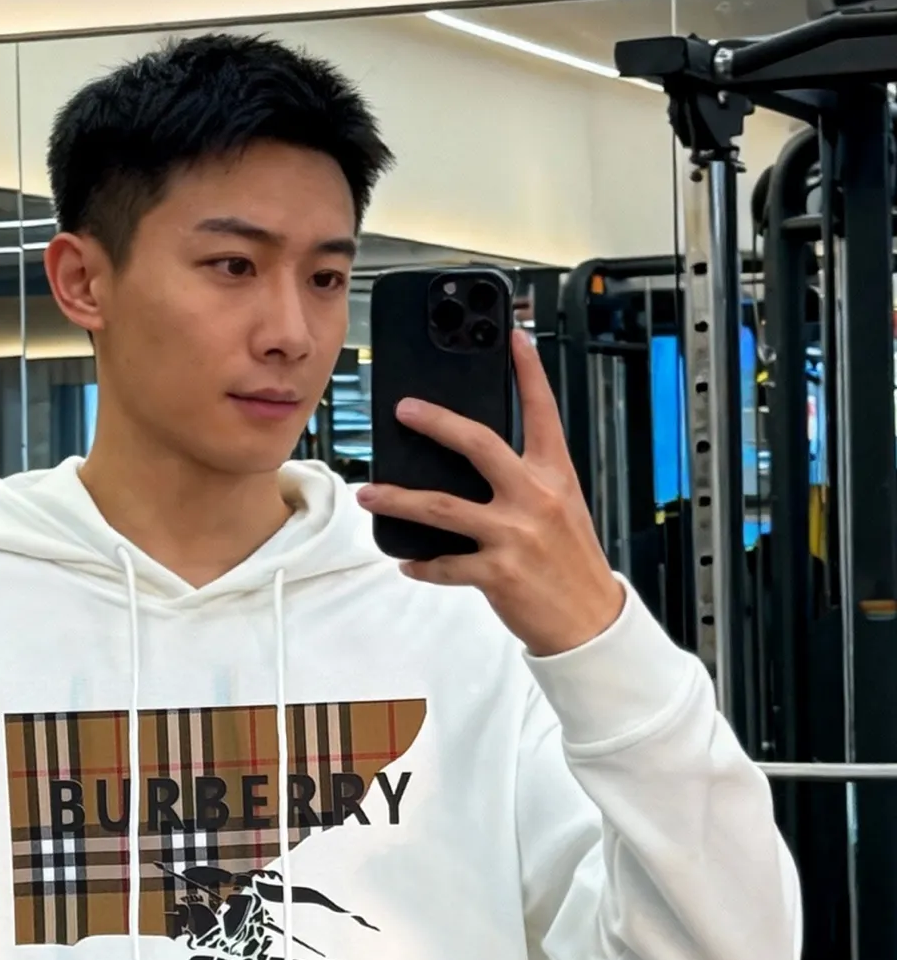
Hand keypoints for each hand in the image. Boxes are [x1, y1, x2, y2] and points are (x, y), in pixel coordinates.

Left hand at [356, 328, 625, 656]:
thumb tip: (477, 463)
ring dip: (398, 498)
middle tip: (404, 409)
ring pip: (441, 506)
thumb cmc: (572, 564)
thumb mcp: (562, 509)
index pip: (543, 412)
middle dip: (435, 422)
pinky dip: (421, 563)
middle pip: (477, 444)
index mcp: (556, 475)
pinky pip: (444, 563)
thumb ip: (527, 481)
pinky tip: (406, 560)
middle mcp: (534, 497)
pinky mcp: (496, 572)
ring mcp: (514, 534)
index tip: (513, 337)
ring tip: (370, 492)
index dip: (529, 371)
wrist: (589, 622)